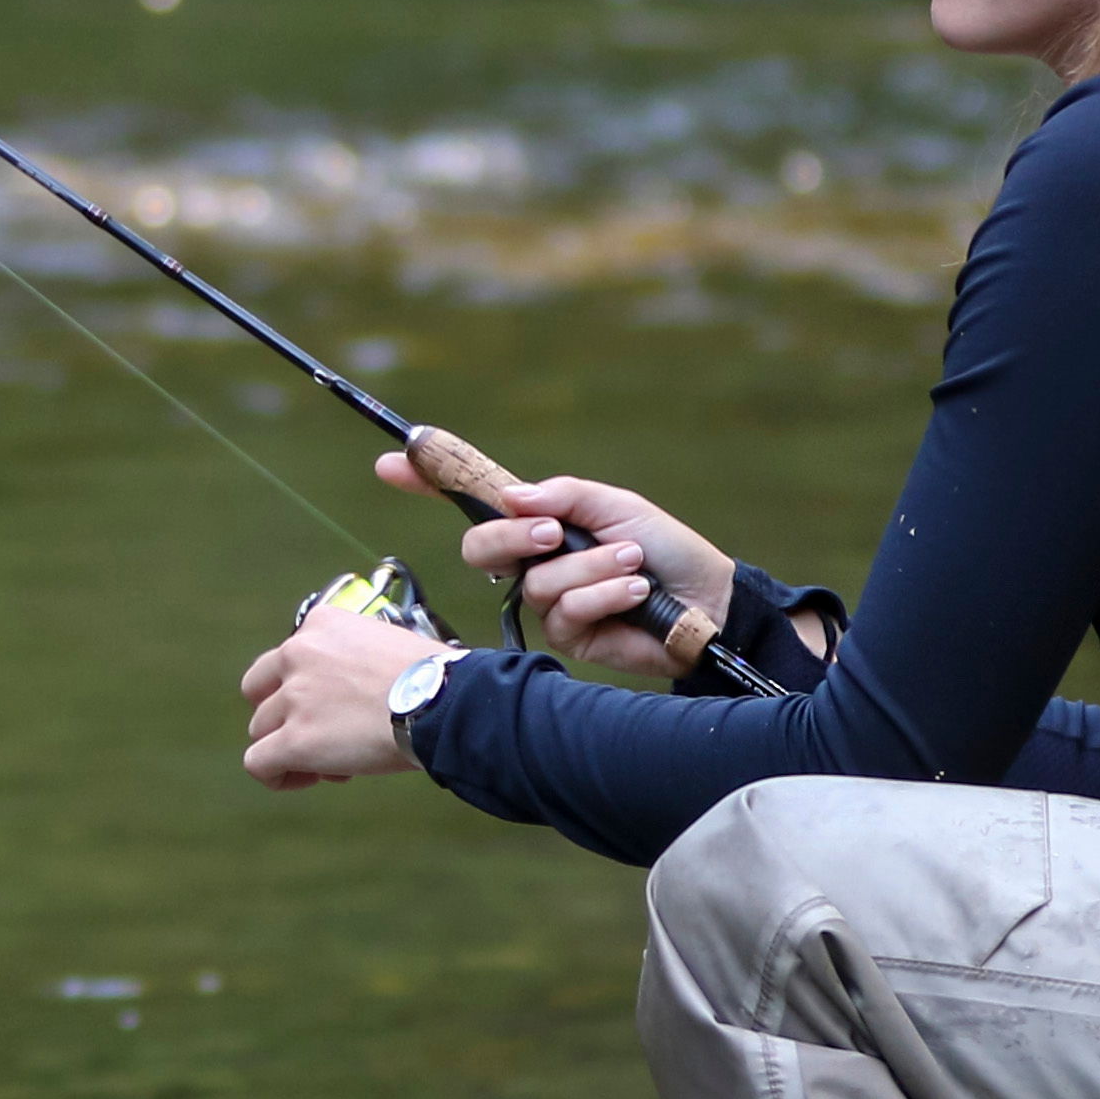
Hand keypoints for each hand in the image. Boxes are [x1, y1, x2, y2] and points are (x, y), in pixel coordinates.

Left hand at [239, 602, 448, 787]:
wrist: (443, 702)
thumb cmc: (432, 678)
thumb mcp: (385, 642)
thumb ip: (353, 659)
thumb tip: (352, 696)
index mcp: (321, 623)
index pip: (289, 658)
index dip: (306, 688)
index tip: (337, 707)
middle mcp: (298, 653)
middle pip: (263, 692)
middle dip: (287, 716)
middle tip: (323, 735)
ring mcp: (294, 698)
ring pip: (262, 729)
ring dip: (289, 748)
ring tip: (331, 763)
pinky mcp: (295, 740)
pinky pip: (258, 763)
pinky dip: (276, 775)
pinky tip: (305, 778)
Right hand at [380, 451, 735, 684]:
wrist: (708, 600)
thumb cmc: (666, 548)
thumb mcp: (615, 505)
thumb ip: (562, 496)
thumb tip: (513, 499)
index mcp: (542, 521)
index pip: (477, 499)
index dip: (431, 480)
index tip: (391, 461)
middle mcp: (536, 559)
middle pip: (481, 546)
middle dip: (512, 537)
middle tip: (554, 533)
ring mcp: (549, 600)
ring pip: (536, 581)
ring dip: (591, 567)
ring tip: (632, 565)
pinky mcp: (569, 636)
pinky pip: (564, 611)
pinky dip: (603, 595)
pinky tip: (634, 594)